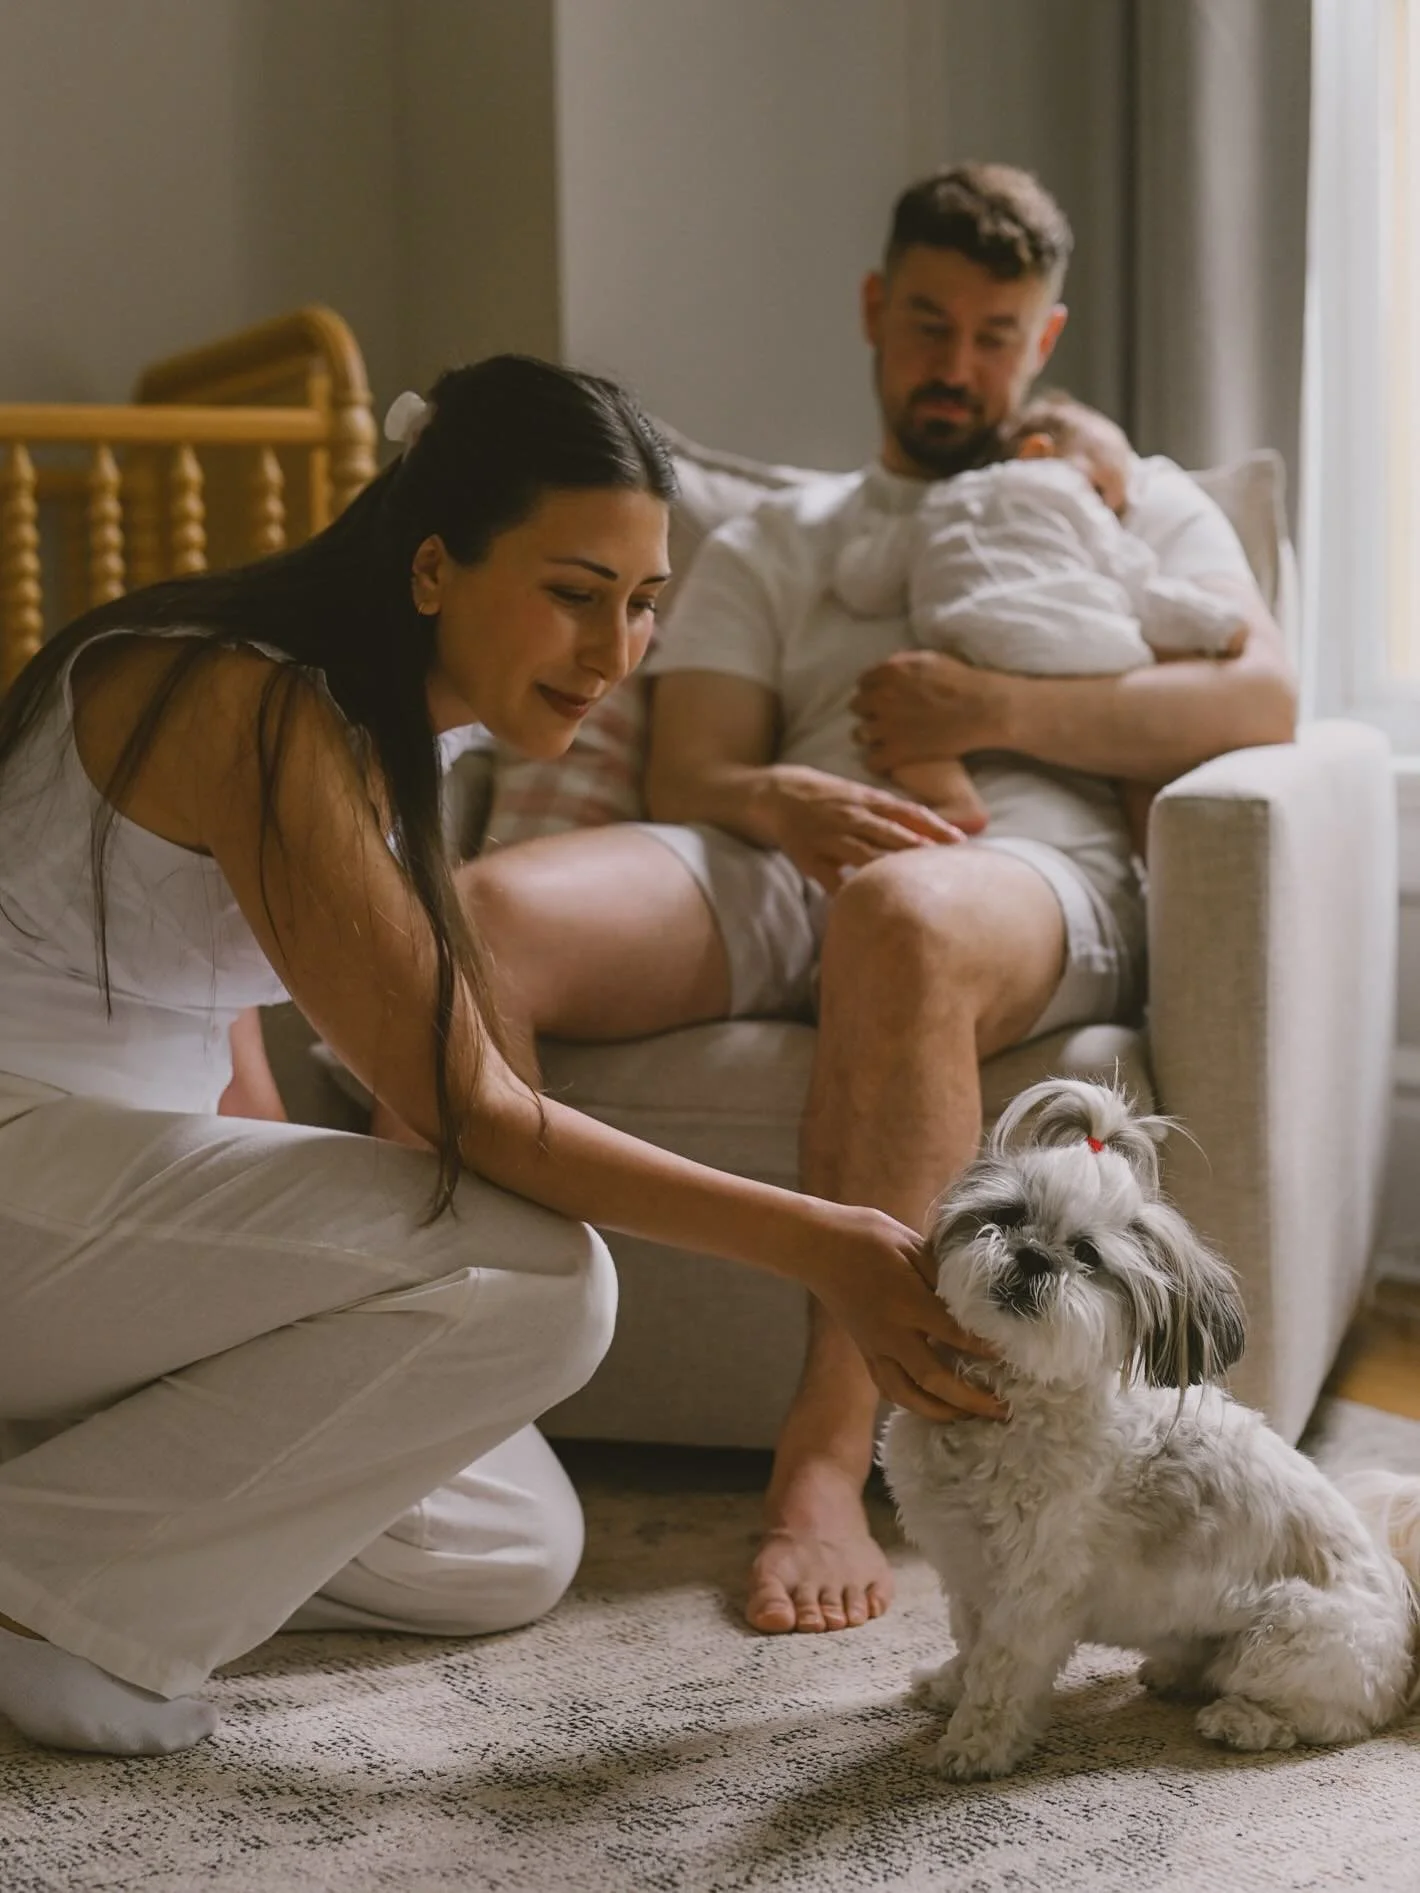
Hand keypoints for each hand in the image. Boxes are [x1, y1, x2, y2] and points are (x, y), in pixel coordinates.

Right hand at [765, 764, 963, 893]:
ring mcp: (829, 837)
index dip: (934, 825)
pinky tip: (862, 905)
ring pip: (862, 853)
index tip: (959, 841)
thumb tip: (933, 828)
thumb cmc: (830, 798)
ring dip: (888, 866)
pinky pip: (830, 878)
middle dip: (917, 847)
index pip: (907, 812)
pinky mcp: (809, 856)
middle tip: (944, 862)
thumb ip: (893, 812)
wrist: (778, 794)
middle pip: (890, 832)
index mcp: (867, 801)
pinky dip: (845, 892)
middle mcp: (851, 816)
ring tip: (911, 881)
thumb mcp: (861, 796)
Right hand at [810, 1204, 1004, 1421]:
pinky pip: (888, 1388)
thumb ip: (943, 1274)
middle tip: (1003, 1410)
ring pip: (907, 1394)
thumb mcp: (911, 1245)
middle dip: (970, 1400)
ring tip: (969, 1418)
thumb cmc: (867, 1238)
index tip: (1014, 1358)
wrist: (817, 1247)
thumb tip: (976, 1295)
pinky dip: (912, 1403)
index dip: (985, 1349)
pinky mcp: (864, 1351)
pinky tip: (931, 1405)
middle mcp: (890, 1333)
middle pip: (933, 1378)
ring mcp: (874, 1347)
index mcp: (906, 1302)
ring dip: (941, 1412)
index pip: (954, 1334)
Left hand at [851, 651, 1013, 776]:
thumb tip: (888, 666)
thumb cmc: (962, 681)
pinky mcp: (897, 751)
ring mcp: (887, 726)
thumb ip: (904, 662)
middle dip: (868, 711)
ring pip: (859, 734)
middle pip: (856, 707)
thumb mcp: (930, 659)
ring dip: (870, 736)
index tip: (881, 697)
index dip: (872, 690)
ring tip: (883, 740)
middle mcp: (882, 698)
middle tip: (883, 718)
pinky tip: (888, 760)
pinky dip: (878, 762)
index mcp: (889, 673)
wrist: (981, 709)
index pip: (863, 682)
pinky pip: (872, 761)